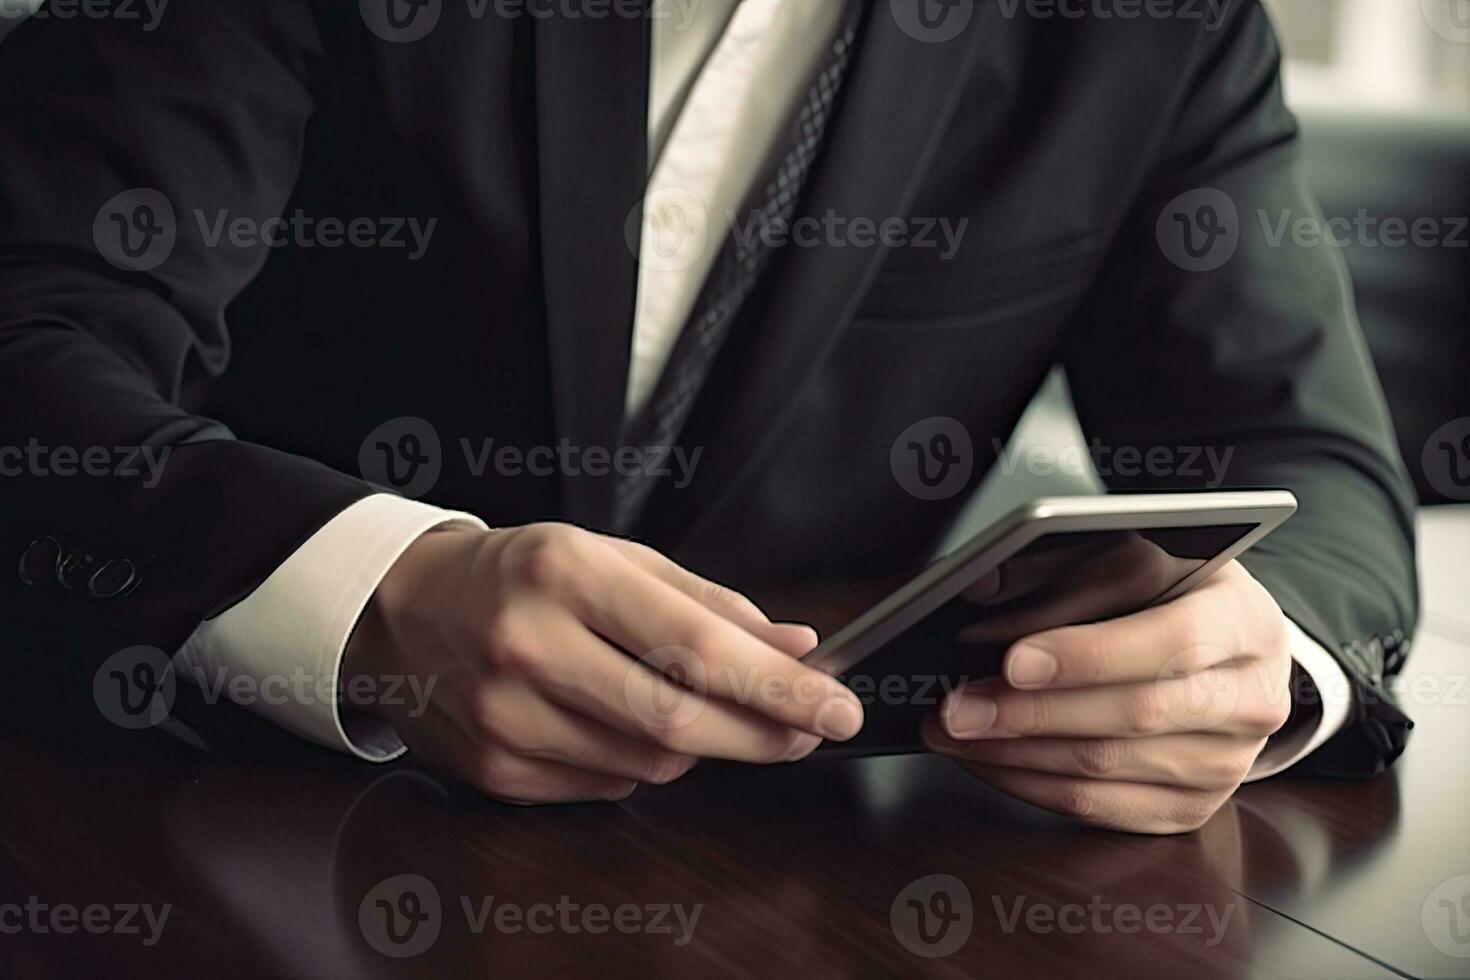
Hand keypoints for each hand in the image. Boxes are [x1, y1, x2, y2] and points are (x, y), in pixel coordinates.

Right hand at [344, 523, 864, 804]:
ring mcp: (505, 717)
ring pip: (649, 763)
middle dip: (762, 734)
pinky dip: (642, 761)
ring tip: (700, 706)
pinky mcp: (495, 771)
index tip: (835, 705)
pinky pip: (608, 785)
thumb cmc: (519, 574)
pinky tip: (629, 723)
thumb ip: (711, 603)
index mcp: (565, 573)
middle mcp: (528, 646)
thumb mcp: (614, 556)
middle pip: (678, 721)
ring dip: (701, 746)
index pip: (697, 645)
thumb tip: (797, 646)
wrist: (403, 611)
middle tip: (807, 728)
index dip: (779, 687)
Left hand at [923, 560, 1292, 833]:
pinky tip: (988, 758)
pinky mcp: (1191, 807)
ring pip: (1106, 768)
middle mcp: (1249, 700)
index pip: (1171, 642)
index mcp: (1245, 622)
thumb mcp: (1138, 554)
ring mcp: (1226, 764)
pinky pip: (1099, 809)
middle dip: (1030, 712)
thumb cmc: (1175, 594)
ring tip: (954, 729)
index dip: (1088, 655)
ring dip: (1015, 752)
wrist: (1231, 651)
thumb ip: (1066, 567)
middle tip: (958, 706)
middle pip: (1133, 715)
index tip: (1014, 660)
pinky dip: (1030, 784)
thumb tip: (981, 586)